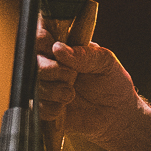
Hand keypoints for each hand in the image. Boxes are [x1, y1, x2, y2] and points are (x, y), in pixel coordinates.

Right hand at [36, 14, 141, 150]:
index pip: (41, 36)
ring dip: (53, 90)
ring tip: (71, 93)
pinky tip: (65, 107)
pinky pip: (36, 107)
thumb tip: (59, 48)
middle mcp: (51, 66)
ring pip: (33, 84)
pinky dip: (51, 107)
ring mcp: (46, 87)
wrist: (118, 114)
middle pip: (32, 60)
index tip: (53, 48)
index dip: (41, 39)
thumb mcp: (106, 62)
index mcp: (64, 49)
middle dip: (49, 69)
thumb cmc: (113, 83)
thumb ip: (85, 54)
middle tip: (71, 75)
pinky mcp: (45, 108)